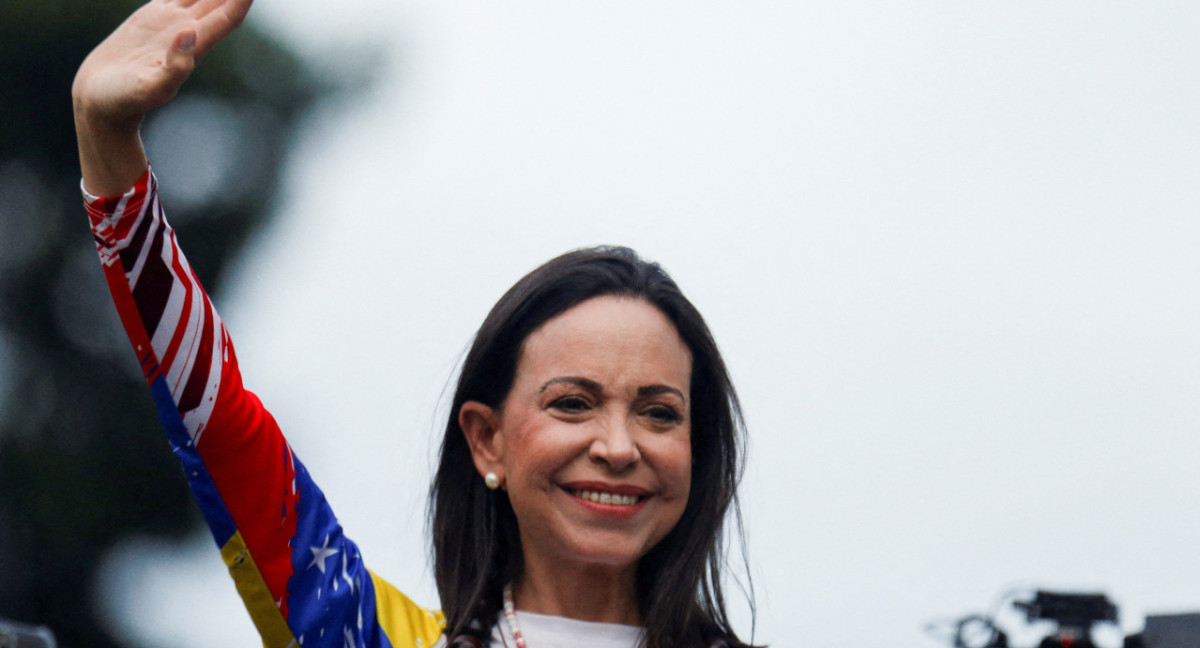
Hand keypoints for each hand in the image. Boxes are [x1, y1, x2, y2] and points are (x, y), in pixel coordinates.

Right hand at [73, 0, 252, 194]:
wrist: (101, 99)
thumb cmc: (126, 101)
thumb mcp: (152, 89)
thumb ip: (175, 66)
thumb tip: (189, 33)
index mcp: (195, 47)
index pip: (228, 18)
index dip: (242, 1)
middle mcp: (190, 31)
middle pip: (219, 0)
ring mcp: (172, 22)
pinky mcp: (154, 16)